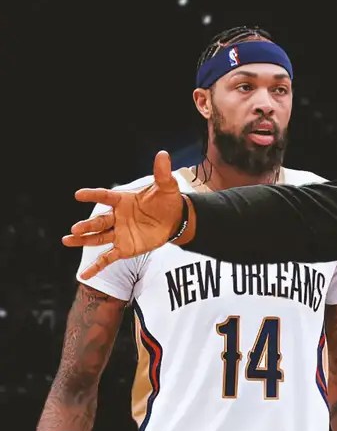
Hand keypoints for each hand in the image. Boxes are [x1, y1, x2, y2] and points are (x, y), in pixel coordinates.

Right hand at [63, 151, 182, 278]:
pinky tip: (84, 276)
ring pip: (98, 237)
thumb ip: (162, 173)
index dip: (93, 195)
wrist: (175, 220)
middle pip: (99, 221)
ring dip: (83, 240)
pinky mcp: (124, 248)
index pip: (105, 197)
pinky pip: (107, 258)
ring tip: (67, 240)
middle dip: (87, 225)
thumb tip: (163, 154)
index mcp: (123, 200)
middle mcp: (117, 217)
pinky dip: (96, 266)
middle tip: (75, 228)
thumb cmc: (167, 202)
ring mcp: (119, 233)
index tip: (79, 194)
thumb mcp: (167, 187)